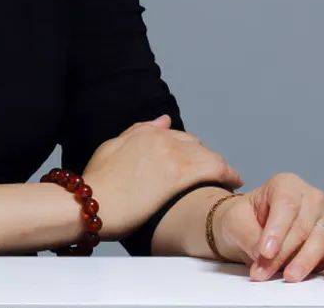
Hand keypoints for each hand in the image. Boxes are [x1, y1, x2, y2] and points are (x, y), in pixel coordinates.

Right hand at [82, 113, 243, 240]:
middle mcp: (161, 138)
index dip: (190, 152)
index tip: (195, 164)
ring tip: (228, 180)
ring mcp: (171, 154)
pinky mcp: (179, 174)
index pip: (179, 137)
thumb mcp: (112, 147)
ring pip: (207, 155)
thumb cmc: (97, 182)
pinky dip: (227, 174)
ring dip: (219, 168)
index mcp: (145, 132)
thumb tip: (164, 120)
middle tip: (212, 176)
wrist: (90, 202)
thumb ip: (139, 131)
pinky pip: (213, 168)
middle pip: (195, 145)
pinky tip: (233, 183)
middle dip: (204, 160)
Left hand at [212, 171, 323, 281]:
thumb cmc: (242, 219)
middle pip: (302, 227)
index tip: (265, 251)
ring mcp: (322, 222)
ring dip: (303, 262)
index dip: (277, 229)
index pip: (286, 204)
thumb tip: (263, 254)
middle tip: (263, 271)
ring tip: (286, 277)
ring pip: (319, 241)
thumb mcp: (234, 220)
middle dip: (282, 253)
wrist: (246, 231)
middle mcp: (309, 200)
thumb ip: (248, 234)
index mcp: (286, 185)